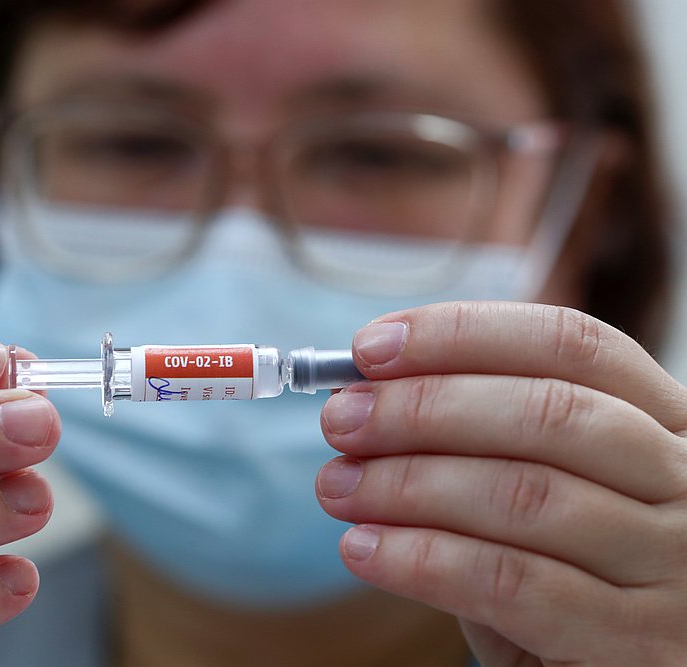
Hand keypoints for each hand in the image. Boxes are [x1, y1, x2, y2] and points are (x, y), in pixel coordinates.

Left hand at [316, 302, 686, 665]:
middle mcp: (686, 480)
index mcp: (666, 422)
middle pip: (549, 412)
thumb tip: (365, 398)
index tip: (370, 347)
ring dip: (408, 484)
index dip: (462, 335)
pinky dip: (422, 559)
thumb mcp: (542, 489)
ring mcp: (675, 564)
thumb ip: (478, 443)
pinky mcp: (638, 642)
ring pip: (525, 495)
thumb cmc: (565, 571)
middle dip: (423, 407)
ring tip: (337, 486)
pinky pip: (512, 583)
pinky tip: (364, 549)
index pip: (571, 344)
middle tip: (341, 420)